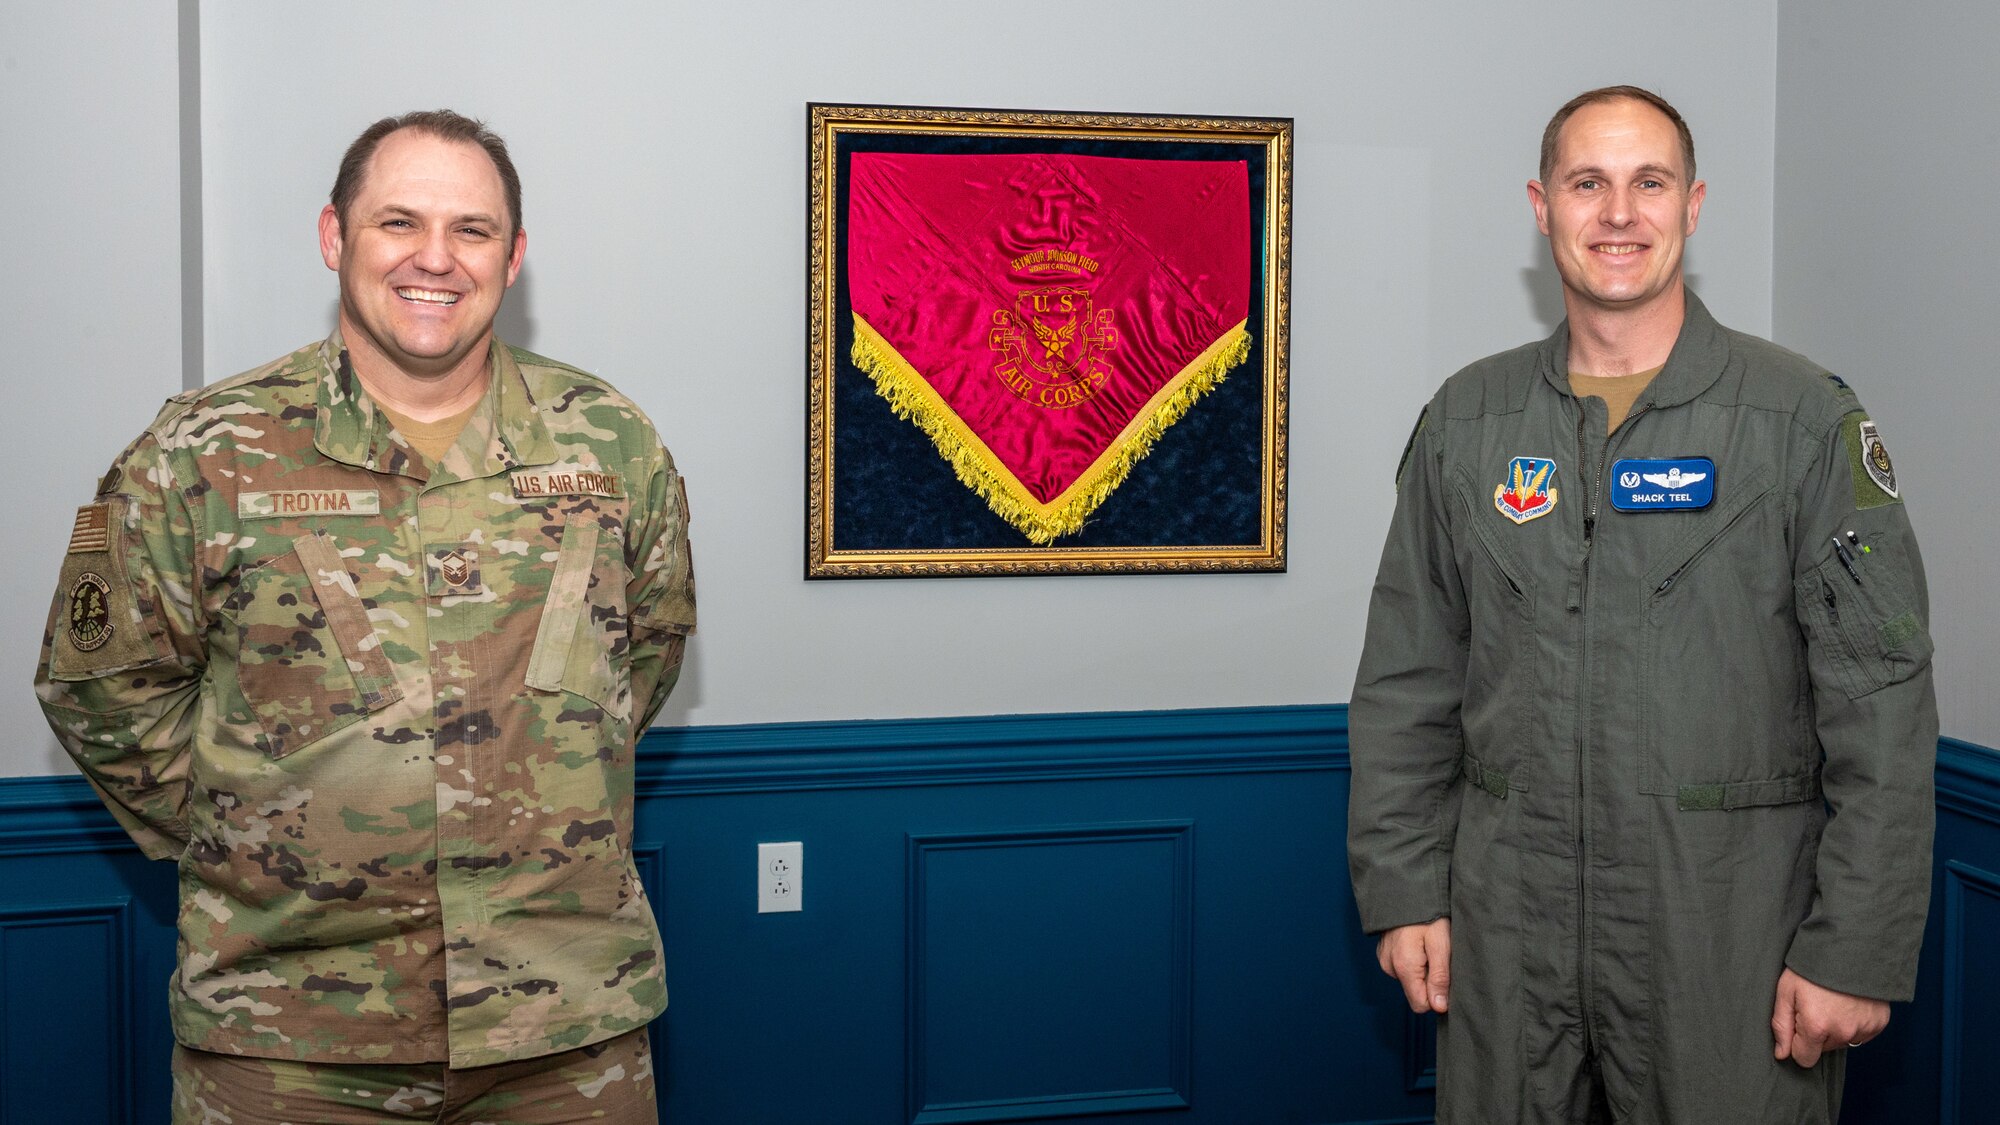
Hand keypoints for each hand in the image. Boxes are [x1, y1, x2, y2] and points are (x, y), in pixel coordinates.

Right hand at [1377, 917, 1451, 1012]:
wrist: (1405, 889)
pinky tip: (1417, 943)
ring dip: (1422, 969)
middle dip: (1430, 980)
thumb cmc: (1427, 914)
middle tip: (1438, 956)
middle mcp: (1390, 967)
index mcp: (1404, 967)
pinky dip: (1412, 960)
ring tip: (1428, 946)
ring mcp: (1385, 959)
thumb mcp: (1441, 944)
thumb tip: (1439, 1007)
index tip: (1446, 977)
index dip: (1437, 996)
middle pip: (1415, 992)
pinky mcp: (1384, 953)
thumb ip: (1440, 977)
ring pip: (1409, 980)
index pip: (1420, 1005)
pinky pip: (1401, 968)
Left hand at [1771, 967, 1889, 1067]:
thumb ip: (1781, 1025)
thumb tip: (1782, 1054)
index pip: (1804, 1058)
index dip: (1797, 1043)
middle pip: (1823, 1049)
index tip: (1798, 1024)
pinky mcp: (1879, 1023)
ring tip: (1833, 1002)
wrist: (1851, 947)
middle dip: (1816, 1032)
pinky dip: (1854, 1023)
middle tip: (1816, 1005)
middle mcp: (1843, 1032)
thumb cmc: (1813, 966)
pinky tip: (1849, 1003)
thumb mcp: (1786, 991)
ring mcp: (1864, 1029)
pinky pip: (1861, 1034)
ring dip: (1836, 1028)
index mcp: (1816, 1026)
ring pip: (1842, 1041)